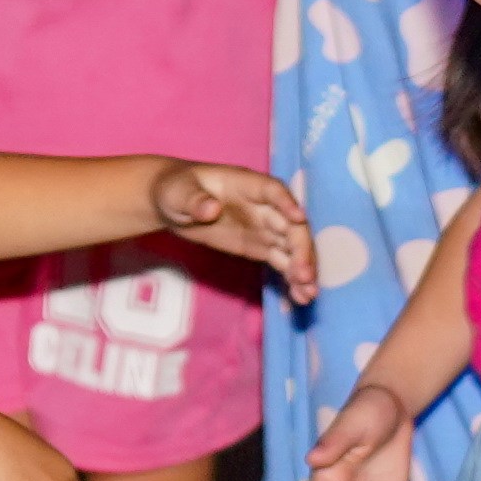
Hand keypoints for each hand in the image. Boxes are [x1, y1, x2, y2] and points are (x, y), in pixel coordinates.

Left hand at [151, 157, 317, 294]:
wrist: (172, 204)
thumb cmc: (175, 189)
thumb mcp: (178, 192)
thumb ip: (195, 200)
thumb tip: (212, 209)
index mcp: (246, 184)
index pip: (273, 190)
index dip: (287, 203)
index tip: (299, 218)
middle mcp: (262, 205)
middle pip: (290, 224)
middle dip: (301, 248)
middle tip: (305, 274)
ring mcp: (263, 226)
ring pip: (291, 246)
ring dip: (303, 268)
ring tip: (308, 293)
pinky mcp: (259, 246)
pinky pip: (281, 261)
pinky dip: (291, 277)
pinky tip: (300, 296)